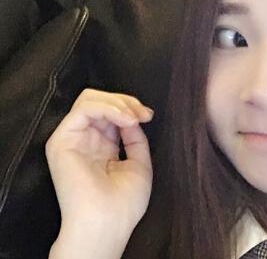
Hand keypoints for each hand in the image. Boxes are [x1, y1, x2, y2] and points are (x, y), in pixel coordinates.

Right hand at [45, 88, 153, 256]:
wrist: (107, 223)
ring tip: (133, 116)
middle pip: (99, 101)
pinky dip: (107, 108)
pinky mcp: (62, 141)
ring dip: (117, 102)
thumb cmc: (123, 203)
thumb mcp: (139, 163)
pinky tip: (124, 119)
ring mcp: (72, 139)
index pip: (110, 113)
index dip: (131, 108)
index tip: (148, 116)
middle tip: (142, 114)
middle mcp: (85, 140)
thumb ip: (135, 137)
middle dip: (125, 101)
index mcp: (101, 147)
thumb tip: (133, 117)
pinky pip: (83, 109)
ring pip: (89, 99)